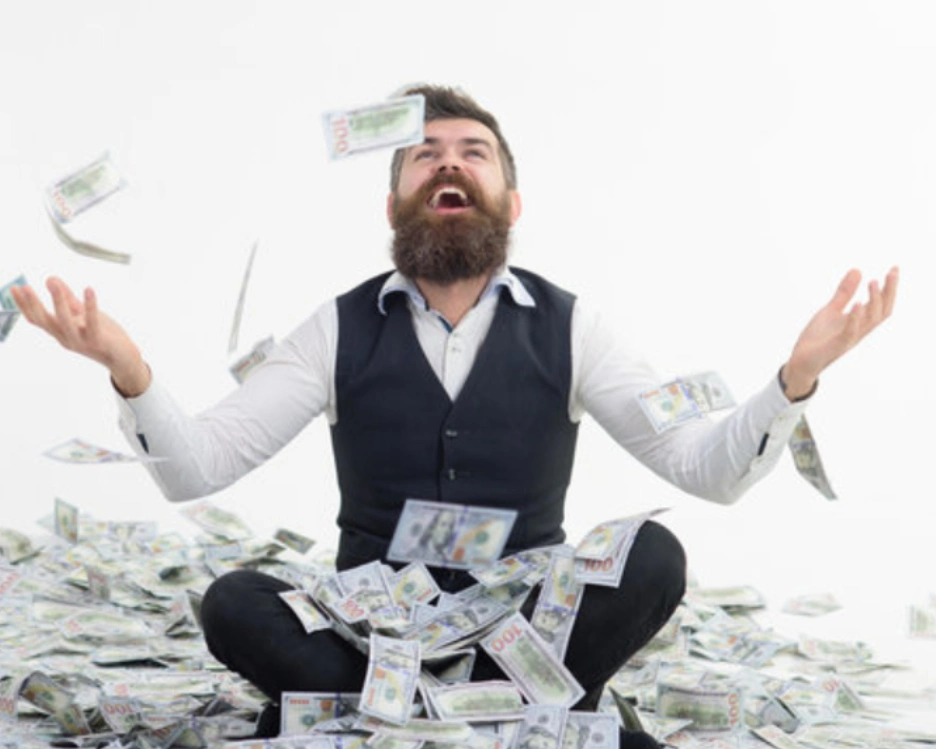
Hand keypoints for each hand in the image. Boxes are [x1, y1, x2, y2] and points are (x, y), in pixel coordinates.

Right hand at [10, 276, 151, 396]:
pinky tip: (88, 289)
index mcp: (60, 332)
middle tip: (24, 287)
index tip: (14, 288)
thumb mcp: (82, 314)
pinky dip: (90, 305)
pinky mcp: (98, 341)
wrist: (124, 358)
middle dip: (33, 304)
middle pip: (45, 322)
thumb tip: (50, 278)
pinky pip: (93, 322)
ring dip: (58, 302)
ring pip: (65, 322)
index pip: (37, 319)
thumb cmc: (102, 334)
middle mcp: (66, 338)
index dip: (24, 305)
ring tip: (52, 282)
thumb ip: (67, 298)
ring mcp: (81, 342)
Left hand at [781, 266, 898, 399]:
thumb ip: (844, 293)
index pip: (882, 304)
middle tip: (891, 272)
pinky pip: (850, 333)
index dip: (890, 288)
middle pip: (882, 311)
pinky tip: (856, 304)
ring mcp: (849, 339)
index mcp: (859, 322)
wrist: (801, 361)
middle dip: (889, 292)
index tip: (894, 268)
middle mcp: (859, 330)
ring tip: (872, 282)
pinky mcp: (836, 346)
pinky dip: (854, 319)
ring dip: (873, 301)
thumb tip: (857, 270)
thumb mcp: (831, 310)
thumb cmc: (818, 337)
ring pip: (870, 321)